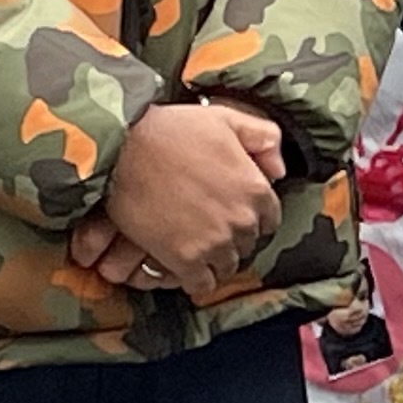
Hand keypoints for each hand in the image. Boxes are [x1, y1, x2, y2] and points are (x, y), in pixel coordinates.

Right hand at [94, 99, 288, 294]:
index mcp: (255, 188)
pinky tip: (186, 268)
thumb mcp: (225, 118)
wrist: (123, 149)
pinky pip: (202, 285)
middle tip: (209, 226)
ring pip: (227, 265)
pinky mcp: (185, 260)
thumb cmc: (170, 129)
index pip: (269, 219)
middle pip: (247, 243)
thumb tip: (279, 170)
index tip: (233, 212)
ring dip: (215, 259)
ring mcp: (215, 243)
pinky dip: (196, 280)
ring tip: (197, 246)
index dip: (251, 216)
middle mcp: (241, 220)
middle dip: (233, 236)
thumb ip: (263, 137)